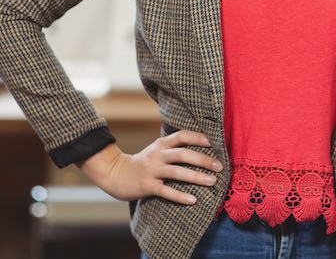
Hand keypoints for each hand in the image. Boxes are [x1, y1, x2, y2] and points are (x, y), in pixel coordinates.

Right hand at [76, 130, 223, 204]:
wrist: (116, 174)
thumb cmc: (143, 163)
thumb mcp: (157, 151)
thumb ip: (174, 148)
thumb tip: (202, 148)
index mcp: (161, 144)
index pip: (182, 136)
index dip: (199, 137)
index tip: (215, 142)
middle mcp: (157, 155)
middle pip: (183, 154)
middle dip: (203, 159)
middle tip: (220, 166)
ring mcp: (152, 170)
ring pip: (177, 172)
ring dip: (196, 176)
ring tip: (212, 181)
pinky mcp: (147, 186)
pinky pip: (166, 191)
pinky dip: (180, 195)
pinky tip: (193, 200)